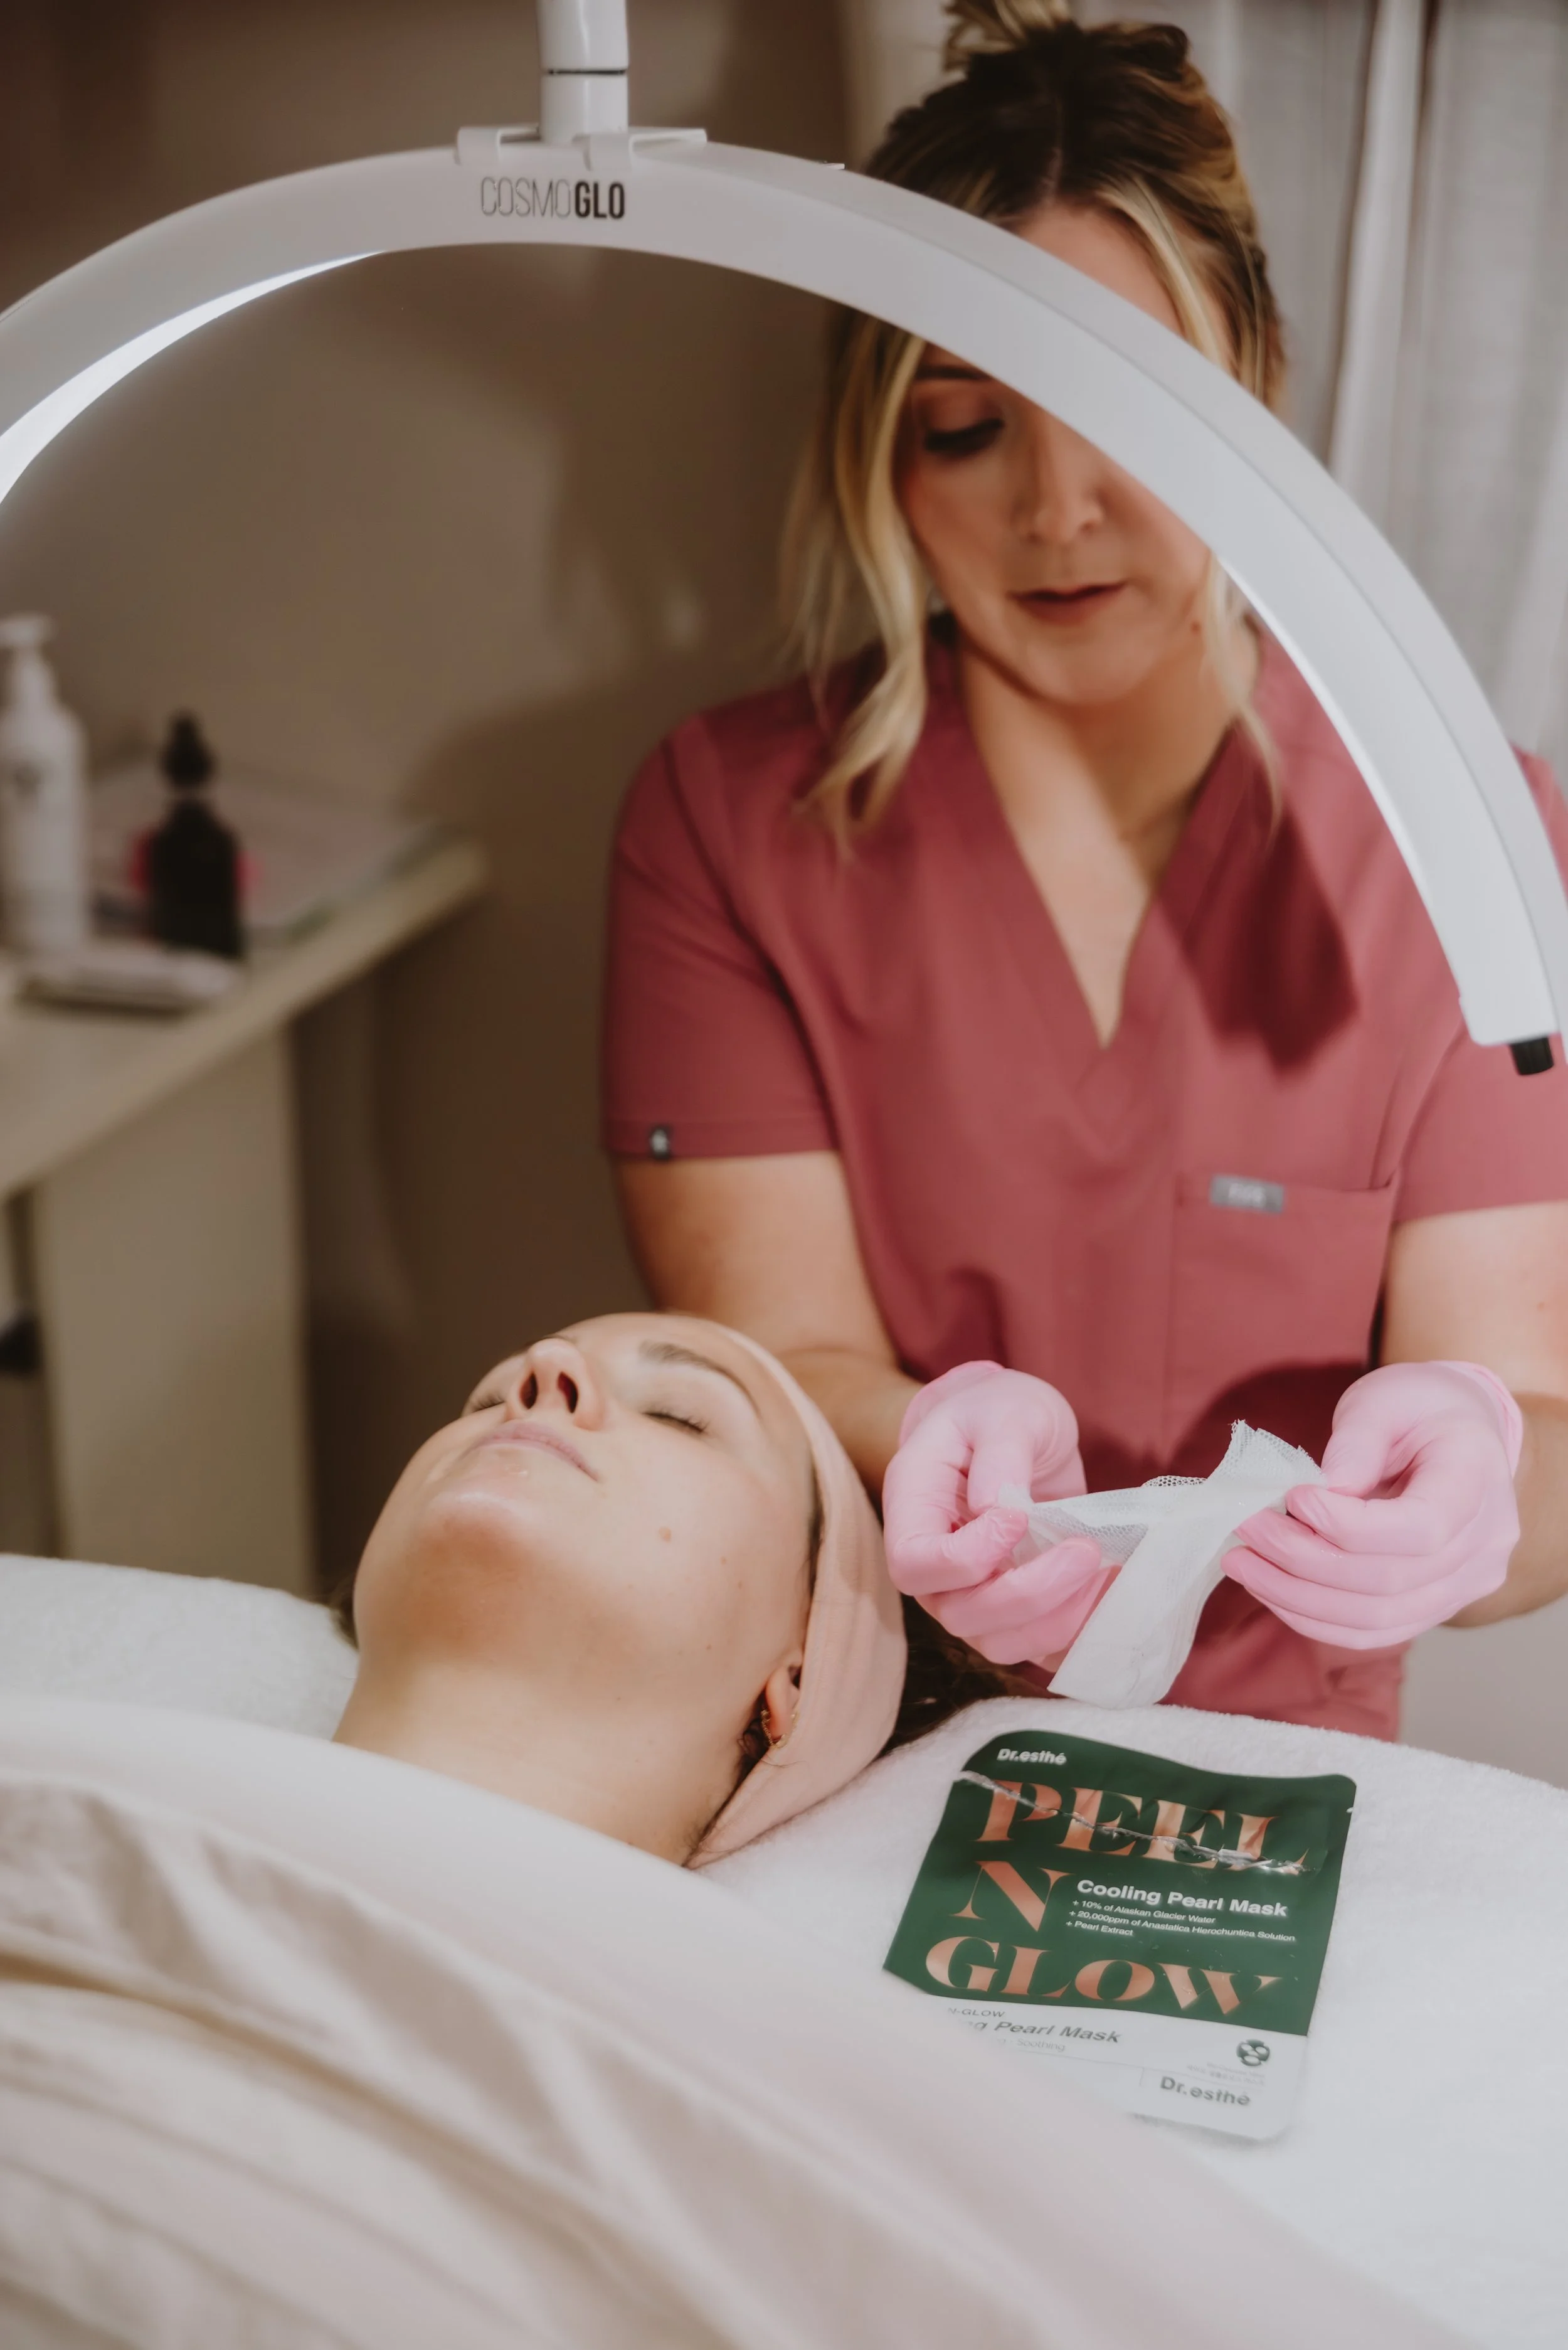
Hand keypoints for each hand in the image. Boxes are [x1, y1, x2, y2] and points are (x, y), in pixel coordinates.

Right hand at [883, 1364, 1110, 1664]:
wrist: (1017, 1430)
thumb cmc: (1000, 1411)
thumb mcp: (1006, 1409)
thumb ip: (1002, 1453)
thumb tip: (1001, 1511)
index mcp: (914, 1505)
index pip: (913, 1564)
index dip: (967, 1558)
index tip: (1020, 1517)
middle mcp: (935, 1562)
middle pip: (959, 1614)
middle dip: (1028, 1594)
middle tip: (1086, 1550)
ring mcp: (971, 1591)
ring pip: (997, 1643)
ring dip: (1056, 1620)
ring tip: (1102, 1572)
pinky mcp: (1013, 1608)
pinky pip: (1035, 1646)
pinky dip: (1075, 1634)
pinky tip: (1109, 1594)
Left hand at [1225, 1362, 1522, 1649]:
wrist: (1455, 1430)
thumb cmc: (1418, 1406)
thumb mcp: (1385, 1399)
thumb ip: (1357, 1441)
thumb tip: (1321, 1491)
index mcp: (1478, 1482)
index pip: (1421, 1529)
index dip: (1349, 1525)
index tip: (1294, 1497)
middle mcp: (1484, 1546)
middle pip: (1390, 1581)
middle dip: (1303, 1560)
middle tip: (1246, 1527)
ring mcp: (1465, 1585)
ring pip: (1377, 1618)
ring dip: (1297, 1597)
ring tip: (1241, 1561)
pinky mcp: (1434, 1605)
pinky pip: (1373, 1630)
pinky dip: (1314, 1617)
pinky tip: (1268, 1586)